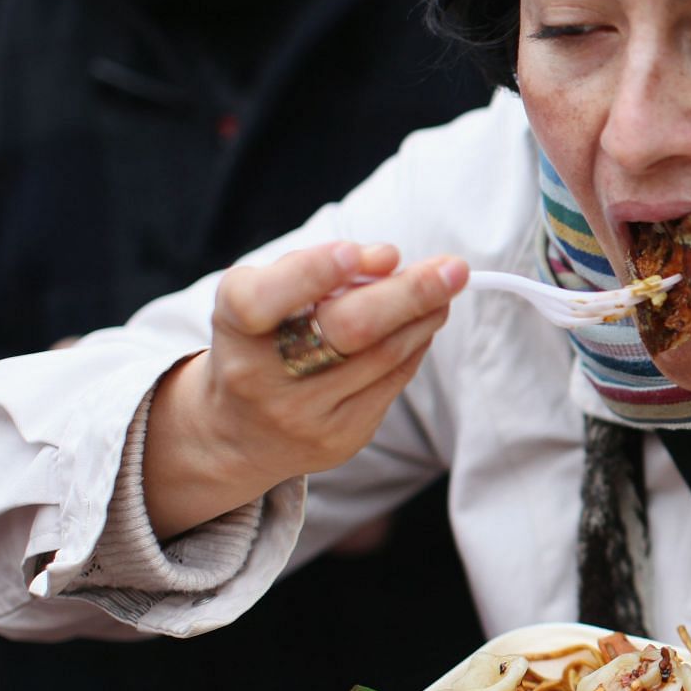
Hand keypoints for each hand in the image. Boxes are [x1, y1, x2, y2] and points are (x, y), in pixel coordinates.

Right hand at [142, 240, 467, 536]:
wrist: (240, 433)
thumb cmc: (262, 340)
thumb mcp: (267, 293)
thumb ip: (319, 268)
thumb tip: (388, 259)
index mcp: (236, 325)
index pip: (265, 297)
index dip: (315, 271)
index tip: (375, 251)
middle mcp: (261, 374)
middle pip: (349, 329)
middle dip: (411, 294)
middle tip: (454, 268)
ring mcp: (302, 413)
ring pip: (384, 355)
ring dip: (424, 316)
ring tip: (445, 288)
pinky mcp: (338, 438)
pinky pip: (393, 382)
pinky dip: (415, 345)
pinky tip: (424, 323)